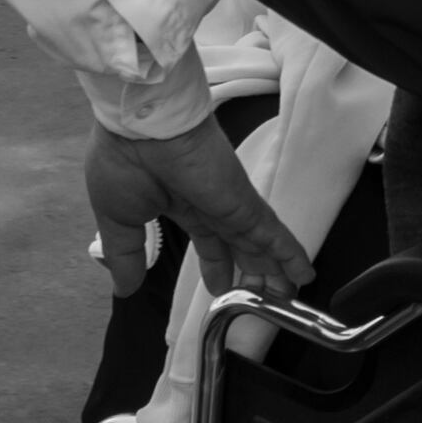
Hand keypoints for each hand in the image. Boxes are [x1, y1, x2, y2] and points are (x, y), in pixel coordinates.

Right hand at [84, 112, 318, 295]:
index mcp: (178, 202)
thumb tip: (122, 288)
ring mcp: (230, 203)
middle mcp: (209, 203)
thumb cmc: (123, 160)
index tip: (221, 288)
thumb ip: (126, 255)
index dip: (216, 265)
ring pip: (259, 243)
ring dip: (275, 269)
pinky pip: (273, 234)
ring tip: (288, 294)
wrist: (141, 125)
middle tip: (262, 297)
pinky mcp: (244, 203)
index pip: (205, 239)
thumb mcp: (117, 219)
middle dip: (249, 271)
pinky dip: (290, 254)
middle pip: (237, 244)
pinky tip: (304, 273)